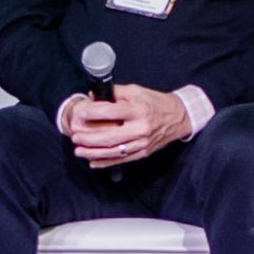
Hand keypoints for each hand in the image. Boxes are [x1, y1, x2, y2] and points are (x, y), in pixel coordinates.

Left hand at [66, 88, 192, 168]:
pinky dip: (106, 162)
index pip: (113, 113)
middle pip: (111, 136)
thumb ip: (115, 93)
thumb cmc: (154, 102)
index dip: (94, 113)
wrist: (178, 117)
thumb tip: (93, 95)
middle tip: (75, 137)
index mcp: (139, 111)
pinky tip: (93, 162)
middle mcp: (141, 128)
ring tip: (79, 151)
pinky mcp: (143, 152)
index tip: (80, 113)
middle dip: (90, 138)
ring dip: (94, 153)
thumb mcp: (136, 91)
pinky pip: (122, 159)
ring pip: (115, 151)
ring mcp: (142, 143)